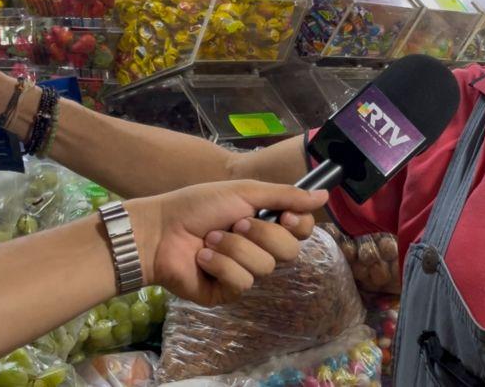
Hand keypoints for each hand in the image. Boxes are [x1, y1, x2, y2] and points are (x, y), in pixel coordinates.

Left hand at [130, 181, 327, 305]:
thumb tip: (325, 195)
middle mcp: (259, 248)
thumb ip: (285, 195)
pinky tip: (203, 258)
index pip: (302, 230)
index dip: (298, 225)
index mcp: (266, 222)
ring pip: (265, 267)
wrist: (160, 230)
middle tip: (236, 223)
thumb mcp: (244, 192)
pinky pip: (242, 283)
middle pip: (289, 251)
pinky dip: (221, 265)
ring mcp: (244, 271)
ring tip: (210, 239)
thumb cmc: (198, 205)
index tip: (286, 215)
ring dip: (234, 248)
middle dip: (261, 234)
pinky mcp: (227, 292)